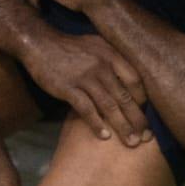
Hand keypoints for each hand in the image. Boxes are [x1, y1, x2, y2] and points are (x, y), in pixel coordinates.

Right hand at [20, 31, 148, 147]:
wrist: (38, 42)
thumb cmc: (69, 46)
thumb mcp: (96, 45)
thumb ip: (113, 60)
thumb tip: (130, 82)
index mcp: (111, 54)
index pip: (135, 81)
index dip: (142, 101)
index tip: (144, 115)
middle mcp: (101, 66)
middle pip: (125, 97)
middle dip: (138, 120)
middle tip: (146, 138)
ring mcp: (84, 77)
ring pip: (109, 106)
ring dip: (122, 127)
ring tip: (131, 143)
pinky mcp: (68, 88)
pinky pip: (87, 109)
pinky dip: (97, 124)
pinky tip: (104, 136)